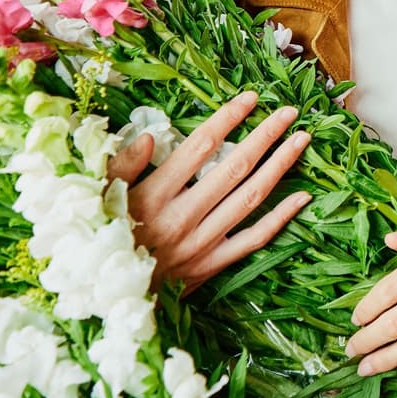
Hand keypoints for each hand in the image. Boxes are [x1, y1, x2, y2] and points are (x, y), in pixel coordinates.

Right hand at [115, 91, 312, 294]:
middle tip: (289, 112)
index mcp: (152, 196)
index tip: (251, 98)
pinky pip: (253, 239)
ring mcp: (200, 243)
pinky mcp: (211, 266)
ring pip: (250, 198)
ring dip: (279, 167)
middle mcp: (181, 217)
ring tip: (301, 142)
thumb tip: (150, 138)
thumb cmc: (99, 239)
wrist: (103, 299)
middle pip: (234, 167)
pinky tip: (301, 197)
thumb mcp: (95, 198)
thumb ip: (120, 166)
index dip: (228, 118)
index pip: (200, 147)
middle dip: (265, 136)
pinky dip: (280, 217)